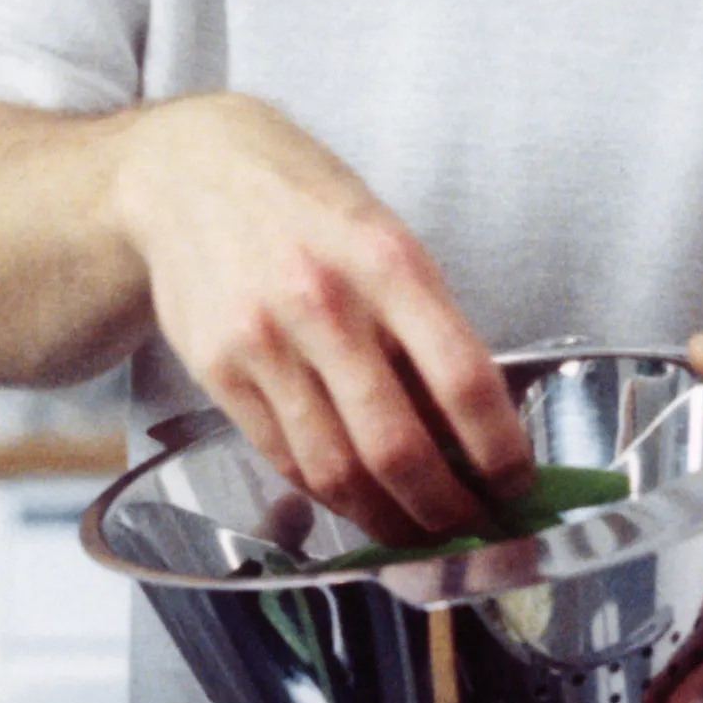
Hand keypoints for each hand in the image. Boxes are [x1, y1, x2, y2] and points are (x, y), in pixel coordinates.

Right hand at [108, 95, 528, 539]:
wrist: (185, 170)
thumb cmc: (303, 204)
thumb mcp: (382, 235)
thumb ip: (423, 323)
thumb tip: (472, 428)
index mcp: (387, 261)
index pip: (463, 380)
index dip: (499, 451)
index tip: (517, 483)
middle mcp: (324, 304)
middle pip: (397, 447)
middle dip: (446, 509)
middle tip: (471, 529)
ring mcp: (263, 343)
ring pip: (336, 470)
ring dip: (387, 519)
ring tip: (417, 533)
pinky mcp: (215, 372)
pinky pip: (284, 458)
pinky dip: (329, 494)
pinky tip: (356, 501)